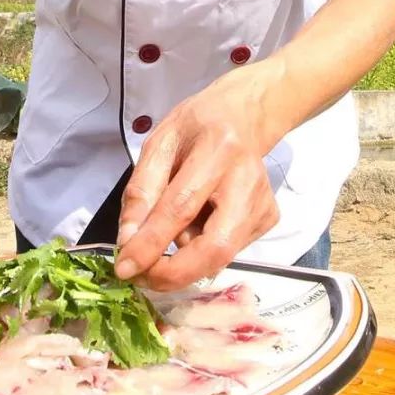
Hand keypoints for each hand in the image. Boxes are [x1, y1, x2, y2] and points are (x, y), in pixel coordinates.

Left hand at [114, 65, 281, 290]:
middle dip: (174, 273)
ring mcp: (263, 204)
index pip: (181, 207)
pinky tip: (199, 220)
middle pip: (214, 246)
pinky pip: (227, 250)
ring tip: (171, 229)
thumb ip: (141, 191)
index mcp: (217, 149)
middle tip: (141, 278)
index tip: (125, 266)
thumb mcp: (159, 144)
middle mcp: (247, 180)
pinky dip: (201, 248)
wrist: (243, 116)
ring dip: (185, 259)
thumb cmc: (196, 127)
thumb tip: (128, 241)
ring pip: (220, 255)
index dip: (151, 243)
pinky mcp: (269, 220)